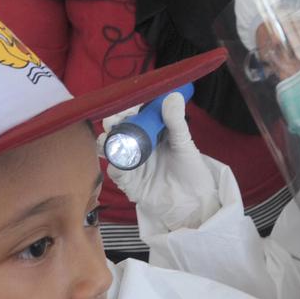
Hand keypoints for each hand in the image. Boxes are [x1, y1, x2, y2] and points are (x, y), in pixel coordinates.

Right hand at [104, 92, 219, 232]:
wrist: (193, 202)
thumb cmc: (191, 171)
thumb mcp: (184, 144)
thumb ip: (176, 122)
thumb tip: (173, 96)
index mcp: (152, 132)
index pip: (134, 115)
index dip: (127, 109)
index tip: (126, 107)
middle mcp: (139, 145)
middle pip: (117, 129)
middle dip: (112, 123)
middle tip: (113, 122)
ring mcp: (132, 162)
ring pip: (110, 148)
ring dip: (106, 142)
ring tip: (109, 139)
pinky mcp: (128, 181)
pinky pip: (115, 171)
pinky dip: (114, 165)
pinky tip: (117, 160)